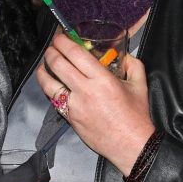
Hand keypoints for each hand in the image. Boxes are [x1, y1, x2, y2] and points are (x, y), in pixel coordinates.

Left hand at [36, 33, 155, 176]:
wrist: (131, 146)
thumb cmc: (137, 117)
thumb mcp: (140, 85)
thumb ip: (132, 65)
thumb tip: (124, 56)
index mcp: (102, 79)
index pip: (75, 53)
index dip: (63, 41)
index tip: (60, 36)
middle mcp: (85, 90)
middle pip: (58, 64)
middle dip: (51, 51)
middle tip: (52, 46)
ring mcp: (75, 106)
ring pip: (49, 83)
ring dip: (43, 70)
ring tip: (44, 63)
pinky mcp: (70, 118)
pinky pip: (54, 100)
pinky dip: (49, 89)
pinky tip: (50, 84)